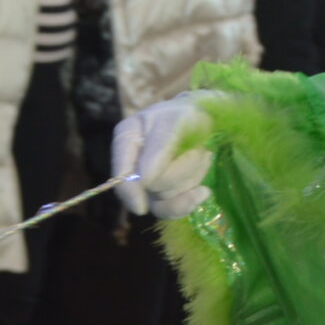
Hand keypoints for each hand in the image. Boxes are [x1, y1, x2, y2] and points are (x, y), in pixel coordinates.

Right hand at [111, 93, 228, 218]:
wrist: (203, 121)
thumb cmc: (186, 116)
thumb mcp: (175, 122)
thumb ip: (159, 149)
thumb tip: (145, 181)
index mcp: (126, 139)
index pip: (120, 172)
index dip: (129, 192)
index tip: (141, 207)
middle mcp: (132, 163)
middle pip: (148, 188)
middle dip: (177, 172)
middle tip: (194, 149)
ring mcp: (148, 181)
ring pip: (165, 198)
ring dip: (189, 178)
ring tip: (198, 154)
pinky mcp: (164, 193)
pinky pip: (174, 208)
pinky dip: (190, 200)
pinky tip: (203, 191)